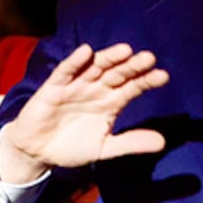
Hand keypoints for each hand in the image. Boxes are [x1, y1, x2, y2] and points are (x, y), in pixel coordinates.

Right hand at [0, 44, 169, 181]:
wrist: (38, 153)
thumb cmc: (73, 146)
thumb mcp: (105, 147)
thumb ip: (131, 143)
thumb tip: (162, 143)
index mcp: (111, 102)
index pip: (133, 87)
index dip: (147, 81)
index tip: (164, 76)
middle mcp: (97, 89)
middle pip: (118, 73)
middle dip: (132, 66)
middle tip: (149, 57)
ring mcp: (76, 86)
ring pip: (95, 67)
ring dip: (109, 57)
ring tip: (126, 50)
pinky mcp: (54, 88)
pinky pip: (65, 71)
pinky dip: (75, 62)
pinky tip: (86, 52)